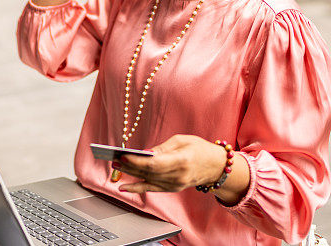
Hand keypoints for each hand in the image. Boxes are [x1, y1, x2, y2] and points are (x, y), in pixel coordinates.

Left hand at [112, 135, 226, 192]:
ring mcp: (175, 185)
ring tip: (115, 168)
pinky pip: (152, 189)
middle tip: (114, 159)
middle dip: (129, 166)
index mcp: (182, 161)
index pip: (154, 164)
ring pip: (148, 181)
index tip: (123, 155)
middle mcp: (178, 176)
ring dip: (130, 175)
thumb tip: (143, 153)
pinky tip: (124, 187)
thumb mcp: (182, 140)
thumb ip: (162, 148)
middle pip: (148, 173)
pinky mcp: (173, 189)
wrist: (216, 167)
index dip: (137, 161)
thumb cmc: (200, 149)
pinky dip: (137, 189)